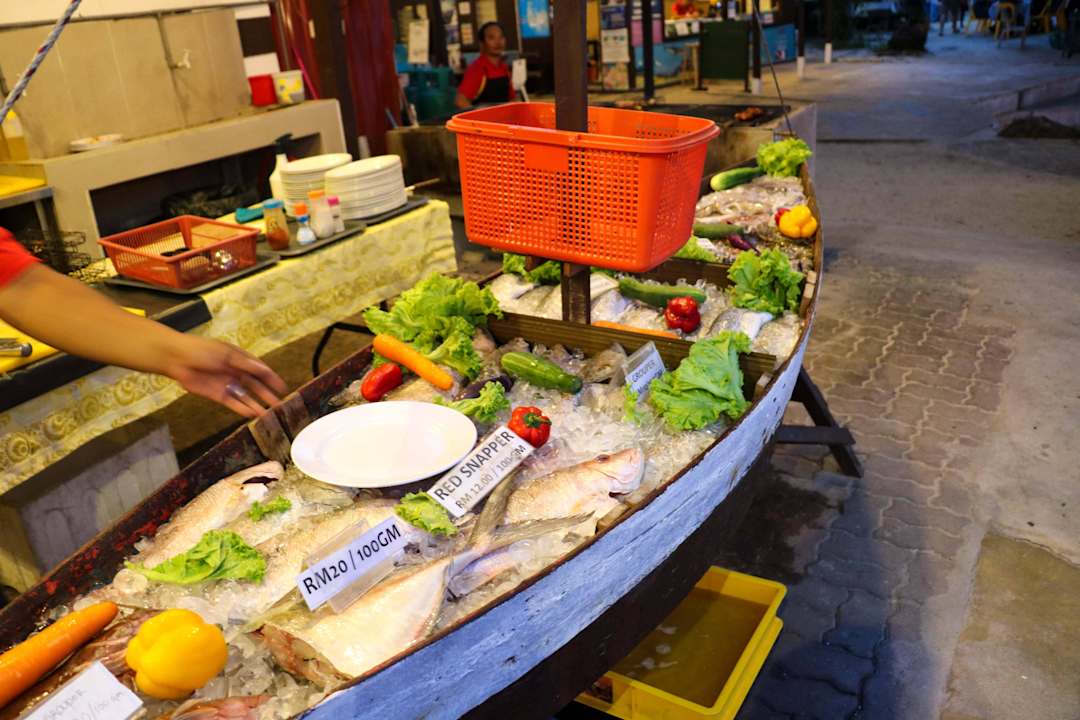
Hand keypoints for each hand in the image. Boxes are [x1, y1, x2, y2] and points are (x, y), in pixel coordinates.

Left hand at [158, 334, 286, 417]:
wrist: (177, 358)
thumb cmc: (201, 350)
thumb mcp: (227, 355)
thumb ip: (246, 364)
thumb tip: (264, 370)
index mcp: (239, 359)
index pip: (259, 370)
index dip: (271, 378)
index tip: (283, 387)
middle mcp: (235, 372)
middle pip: (254, 385)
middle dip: (266, 394)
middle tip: (278, 404)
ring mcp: (226, 384)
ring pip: (244, 396)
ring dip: (256, 404)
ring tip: (267, 413)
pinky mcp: (216, 395)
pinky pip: (232, 403)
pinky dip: (241, 408)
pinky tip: (251, 414)